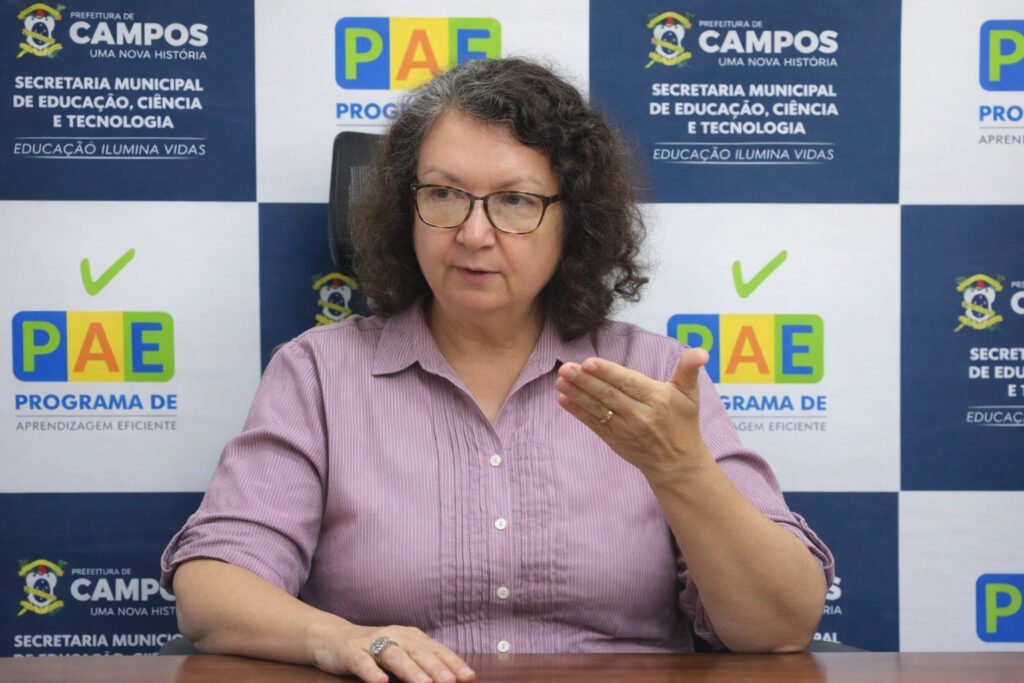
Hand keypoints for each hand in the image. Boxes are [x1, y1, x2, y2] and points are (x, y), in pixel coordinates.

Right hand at [310, 622, 474, 682]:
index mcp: (411, 637)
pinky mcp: (351, 651)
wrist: (332, 638)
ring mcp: (372, 642)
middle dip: (436, 667)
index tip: (468, 677)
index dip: (452, 663)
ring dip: (410, 670)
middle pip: (419, 652)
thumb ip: (422, 664)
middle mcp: (395, 636)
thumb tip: (451, 679)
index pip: (436, 650)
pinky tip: (380, 682)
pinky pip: (362, 662)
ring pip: (394, 655)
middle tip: (451, 681)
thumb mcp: (401, 654)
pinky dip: (371, 671)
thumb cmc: (374, 650)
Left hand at [555, 347, 711, 480]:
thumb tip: (701, 352)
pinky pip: (594, 424)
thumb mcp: (691, 395)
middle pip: (609, 395)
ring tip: (560, 380)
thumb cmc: (683, 423)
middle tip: (566, 367)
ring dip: (577, 394)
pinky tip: (563, 399)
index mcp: (657, 399)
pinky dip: (578, 412)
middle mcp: (640, 415)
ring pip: (598, 408)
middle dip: (585, 381)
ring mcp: (625, 429)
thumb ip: (689, 370)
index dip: (608, 373)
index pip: (628, 383)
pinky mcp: (615, 440)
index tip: (588, 362)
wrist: (678, 463)